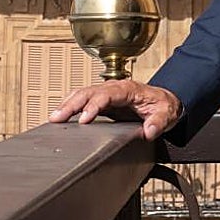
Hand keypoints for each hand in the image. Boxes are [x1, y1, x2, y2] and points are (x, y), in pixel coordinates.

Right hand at [49, 79, 181, 141]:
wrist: (164, 101)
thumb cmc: (163, 105)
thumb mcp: (166, 114)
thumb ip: (158, 122)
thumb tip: (149, 131)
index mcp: (128, 89)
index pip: (106, 95)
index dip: (93, 106)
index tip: (84, 120)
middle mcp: (114, 88)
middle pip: (89, 91)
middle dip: (72, 104)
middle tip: (57, 118)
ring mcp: (107, 93)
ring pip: (82, 93)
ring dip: (67, 104)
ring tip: (53, 118)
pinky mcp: (102, 100)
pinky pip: (83, 99)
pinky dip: (70, 105)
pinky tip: (60, 115)